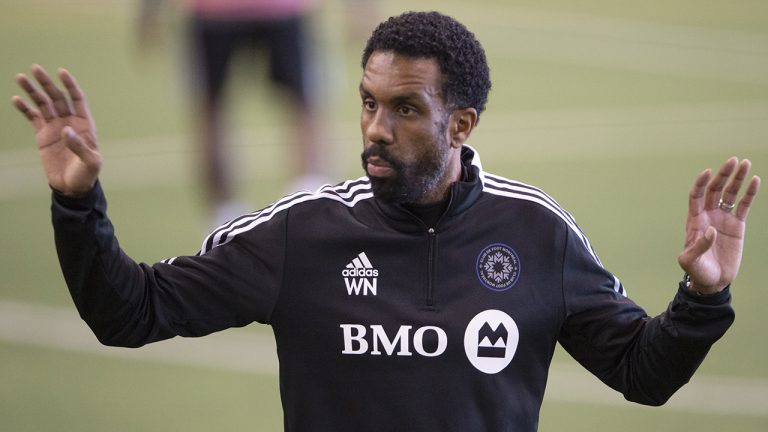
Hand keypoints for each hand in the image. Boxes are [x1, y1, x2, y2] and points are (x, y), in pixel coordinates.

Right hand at [12, 65, 100, 195]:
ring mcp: (55, 127)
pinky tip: (16, 99)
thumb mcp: (90, 162)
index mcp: (84, 124)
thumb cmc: (86, 174)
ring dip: (32, 91)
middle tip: (35, 68)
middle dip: (46, 83)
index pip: (77, 99)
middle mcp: (69, 121)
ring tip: (21, 78)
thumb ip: (79, 146)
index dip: (70, 85)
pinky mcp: (43, 135)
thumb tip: (66, 129)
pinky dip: (25, 108)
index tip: (61, 72)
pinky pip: (33, 117)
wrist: (72, 187)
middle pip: (57, 97)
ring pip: (43, 104)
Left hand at [678, 157, 760, 293]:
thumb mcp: (690, 260)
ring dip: (737, 179)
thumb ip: (698, 246)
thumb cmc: (697, 270)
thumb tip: (711, 230)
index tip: (708, 172)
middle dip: (723, 175)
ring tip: (745, 163)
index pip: (696, 196)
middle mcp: (708, 215)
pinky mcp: (737, 225)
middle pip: (715, 190)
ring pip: (730, 194)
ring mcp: (723, 218)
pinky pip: (744, 206)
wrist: (713, 280)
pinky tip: (755, 180)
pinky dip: (749, 193)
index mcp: (694, 220)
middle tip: (732, 161)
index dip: (701, 183)